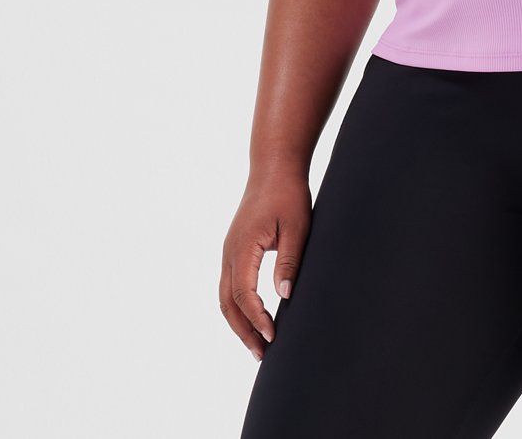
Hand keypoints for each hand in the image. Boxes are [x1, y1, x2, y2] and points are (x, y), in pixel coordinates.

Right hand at [220, 167, 312, 359]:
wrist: (274, 167)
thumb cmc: (288, 193)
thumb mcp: (297, 226)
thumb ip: (289, 260)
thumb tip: (285, 296)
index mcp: (243, 247)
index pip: (243, 294)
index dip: (256, 318)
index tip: (272, 336)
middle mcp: (229, 252)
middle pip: (228, 303)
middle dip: (243, 330)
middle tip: (262, 354)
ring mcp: (229, 251)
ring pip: (225, 297)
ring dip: (238, 322)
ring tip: (257, 344)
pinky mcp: (234, 249)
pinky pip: (229, 285)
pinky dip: (238, 306)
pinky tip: (253, 317)